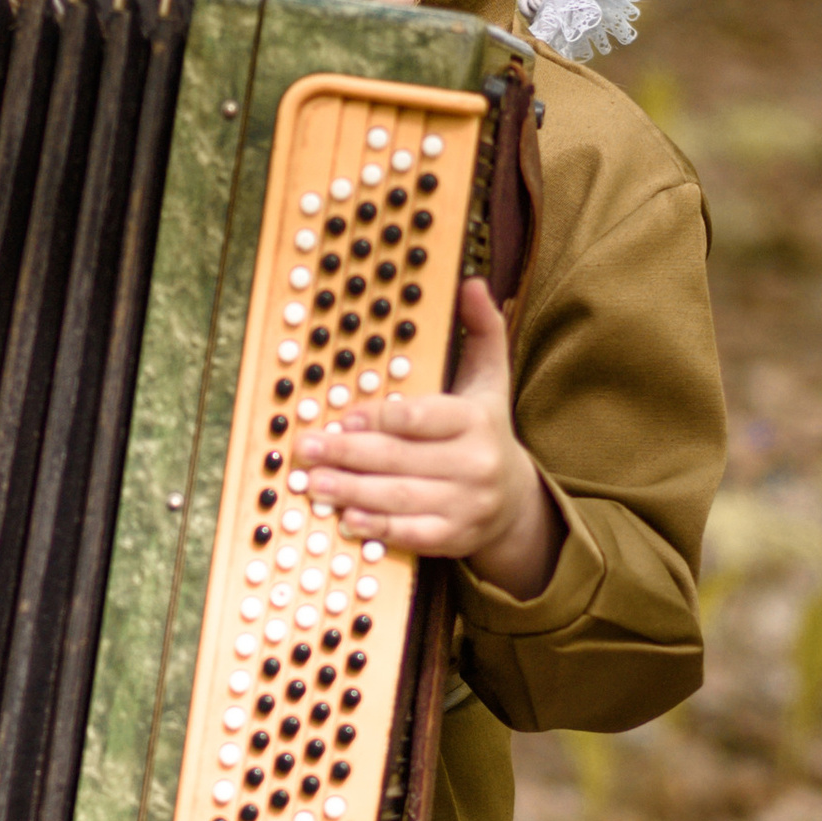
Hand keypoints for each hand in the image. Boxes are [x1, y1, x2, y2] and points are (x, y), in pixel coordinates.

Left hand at [300, 281, 558, 596]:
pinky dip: (376, 526)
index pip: (419, 418)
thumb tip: (471, 282)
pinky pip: (410, 533)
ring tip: (311, 482)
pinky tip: (345, 517)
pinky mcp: (455, 537)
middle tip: (305, 448)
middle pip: (400, 458)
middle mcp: (475, 463)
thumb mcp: (489, 379)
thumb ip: (481, 330)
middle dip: (346, 454)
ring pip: (399, 497)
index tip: (339, 417)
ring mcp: (466, 504)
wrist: (516, 501)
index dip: (375, 419)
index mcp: (477, 420)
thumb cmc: (486, 431)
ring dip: (349, 490)